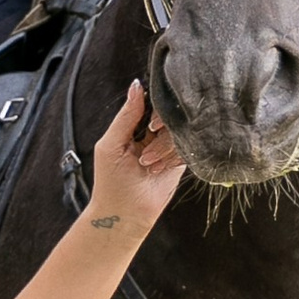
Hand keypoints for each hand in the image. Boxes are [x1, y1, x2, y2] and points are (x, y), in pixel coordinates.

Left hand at [85, 82, 185, 238]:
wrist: (124, 213)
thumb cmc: (111, 180)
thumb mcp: (111, 143)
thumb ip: (126, 115)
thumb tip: (137, 85)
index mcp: (135, 126)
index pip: (151, 103)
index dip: (154, 105)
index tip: (150, 119)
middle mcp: (153, 134)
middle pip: (168, 114)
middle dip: (161, 125)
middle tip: (151, 135)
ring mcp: (168, 147)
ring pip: (178, 131)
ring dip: (162, 147)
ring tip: (147, 163)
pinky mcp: (180, 162)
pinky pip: (187, 148)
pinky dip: (173, 157)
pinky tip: (158, 169)